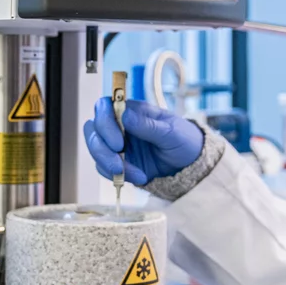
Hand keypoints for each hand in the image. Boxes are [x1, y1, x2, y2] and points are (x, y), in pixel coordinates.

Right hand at [84, 98, 202, 185]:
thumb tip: (125, 115)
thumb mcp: (172, 132)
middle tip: (119, 161)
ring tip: (134, 174)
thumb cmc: (185, 140)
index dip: (104, 121)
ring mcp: (117, 145)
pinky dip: (117, 175)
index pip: (104, 106)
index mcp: (133, 111)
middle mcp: (120, 126)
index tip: (118, 141)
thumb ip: (148, 125)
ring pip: (95, 150)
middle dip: (101, 148)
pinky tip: (139, 177)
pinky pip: (104, 168)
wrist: (192, 165)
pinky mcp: (118, 162)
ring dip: (108, 164)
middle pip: (93, 129)